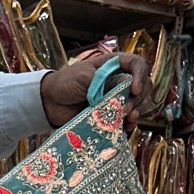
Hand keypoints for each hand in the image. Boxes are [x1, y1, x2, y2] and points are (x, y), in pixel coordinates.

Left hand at [39, 49, 153, 127]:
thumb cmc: (65, 83)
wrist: (49, 102)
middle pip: (143, 87)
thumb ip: (104, 80)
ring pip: (138, 104)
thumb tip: (125, 87)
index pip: (138, 65)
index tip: (135, 90)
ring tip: (127, 120)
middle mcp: (119, 81)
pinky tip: (125, 128)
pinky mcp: (111, 115)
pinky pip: (127, 120)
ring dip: (136, 113)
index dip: (141, 76)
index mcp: (114, 65)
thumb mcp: (84, 75)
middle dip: (138, 99)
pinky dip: (129, 125)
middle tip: (125, 110)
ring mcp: (116, 98)